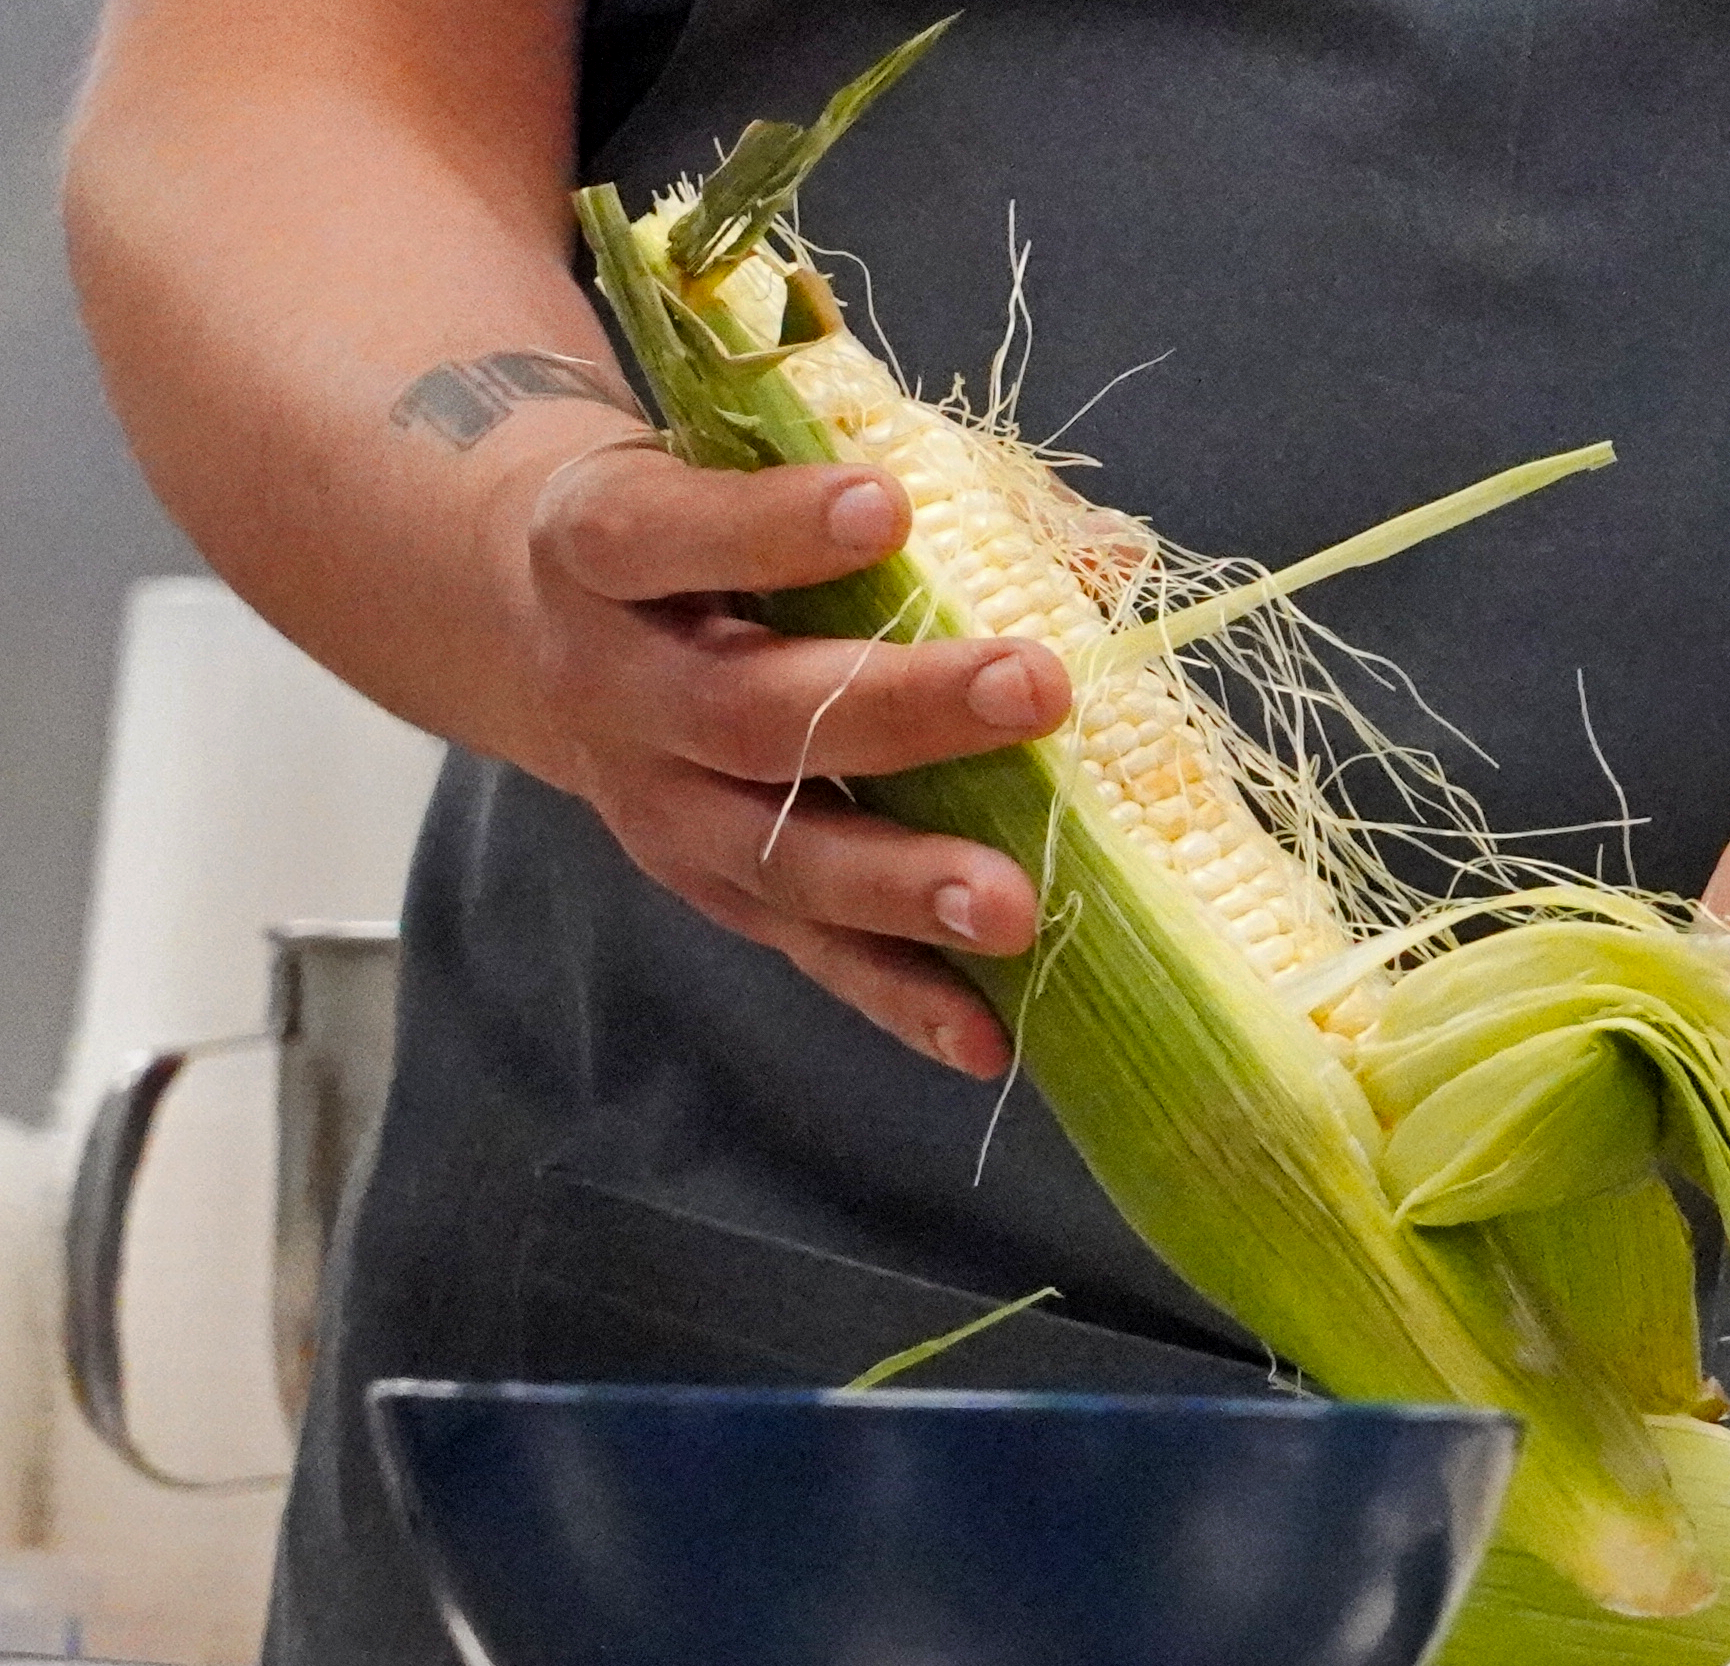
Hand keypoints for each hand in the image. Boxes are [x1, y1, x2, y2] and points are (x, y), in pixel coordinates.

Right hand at [498, 436, 1068, 1077]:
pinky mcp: (707, 890)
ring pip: (773, 857)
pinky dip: (897, 998)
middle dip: (898, 708)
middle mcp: (614, 688)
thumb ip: (898, 489)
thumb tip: (1110, 551)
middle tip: (1032, 688)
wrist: (520, 616)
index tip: (886, 507)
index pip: (665, 536)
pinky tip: (986, 1035)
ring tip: (1014, 906)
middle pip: (746, 714)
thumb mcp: (733, 467)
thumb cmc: (687, 523)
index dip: (768, 528)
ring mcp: (655, 807)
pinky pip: (806, 952)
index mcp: (600, 551)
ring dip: (902, 885)